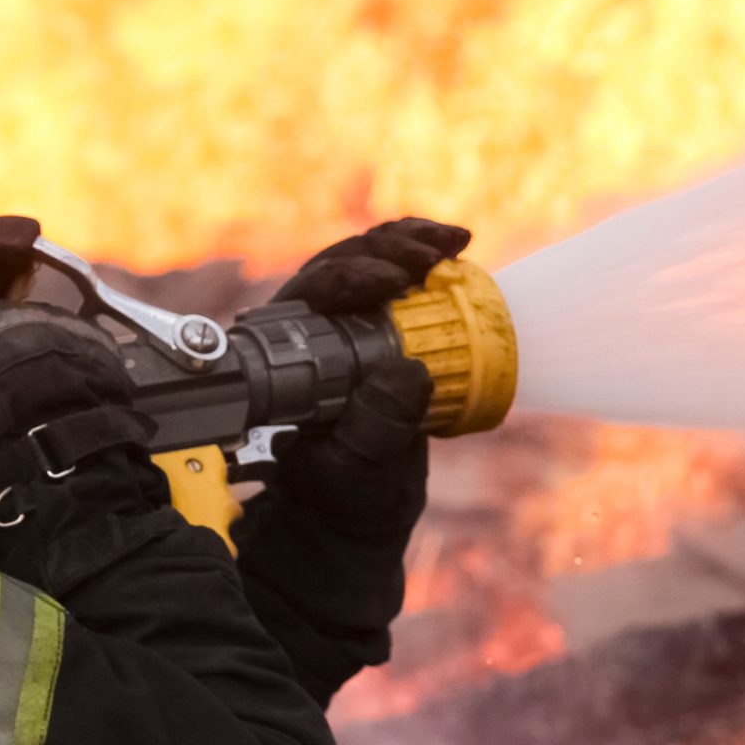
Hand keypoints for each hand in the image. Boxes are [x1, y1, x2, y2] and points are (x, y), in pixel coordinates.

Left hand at [263, 217, 468, 528]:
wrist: (361, 503)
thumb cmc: (345, 490)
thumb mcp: (356, 470)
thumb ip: (375, 429)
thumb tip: (408, 372)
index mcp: (287, 359)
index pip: (307, 297)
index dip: (347, 278)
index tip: (391, 281)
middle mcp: (309, 331)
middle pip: (339, 264)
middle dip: (386, 251)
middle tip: (431, 258)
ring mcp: (344, 322)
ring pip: (367, 259)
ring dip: (410, 242)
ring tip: (455, 242)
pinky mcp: (380, 320)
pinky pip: (398, 272)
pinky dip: (426, 251)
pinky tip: (458, 243)